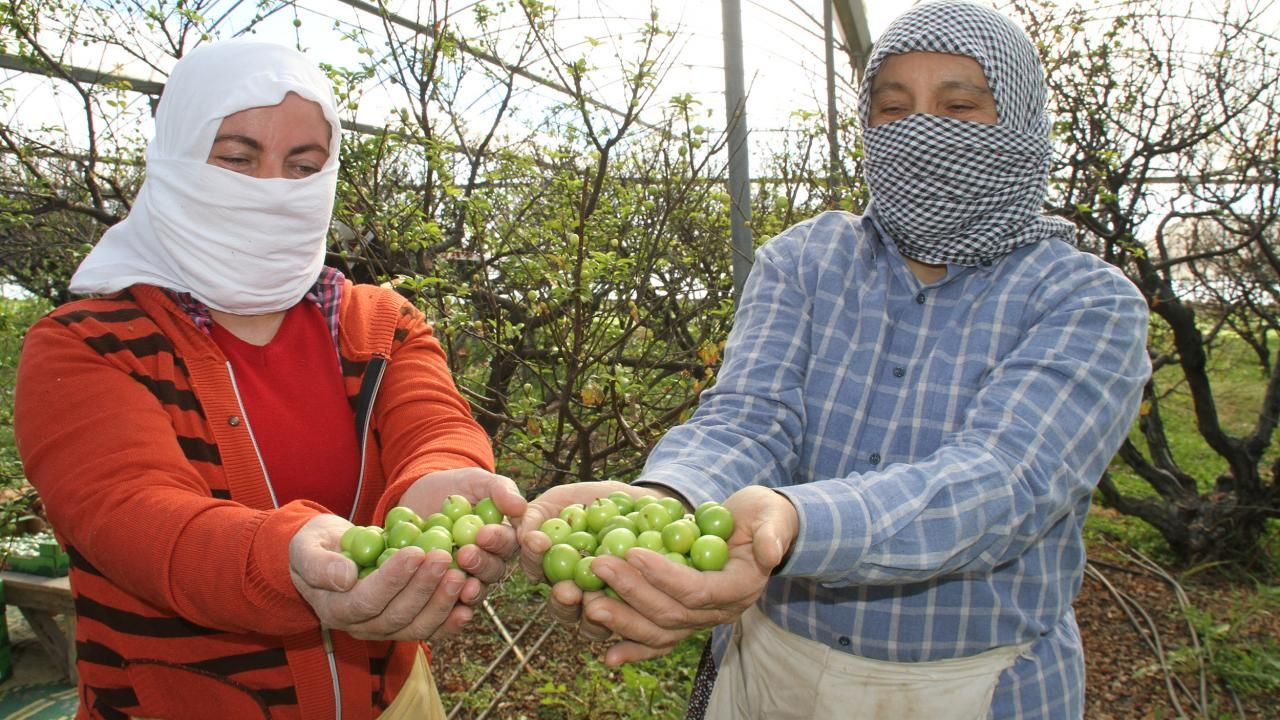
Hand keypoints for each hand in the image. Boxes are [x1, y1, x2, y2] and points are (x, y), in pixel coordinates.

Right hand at [289, 513, 470, 640]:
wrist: (330, 554)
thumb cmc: (315, 547)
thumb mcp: (306, 549)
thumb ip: (320, 565)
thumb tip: (345, 578)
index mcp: (336, 609)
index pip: (367, 600)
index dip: (393, 579)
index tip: (415, 553)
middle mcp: (362, 626)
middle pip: (397, 616)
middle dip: (424, 588)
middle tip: (445, 558)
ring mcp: (386, 629)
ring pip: (417, 626)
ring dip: (442, 602)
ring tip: (461, 575)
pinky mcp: (406, 623)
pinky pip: (431, 628)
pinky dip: (451, 620)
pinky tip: (469, 604)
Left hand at [398, 467, 526, 605]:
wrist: (417, 496)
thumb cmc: (454, 487)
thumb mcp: (476, 481)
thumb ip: (500, 489)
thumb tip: (520, 506)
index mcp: (503, 538)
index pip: (508, 543)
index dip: (498, 541)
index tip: (483, 534)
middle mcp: (489, 562)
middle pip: (494, 571)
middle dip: (481, 564)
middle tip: (464, 554)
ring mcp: (466, 577)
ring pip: (474, 590)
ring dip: (466, 586)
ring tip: (451, 575)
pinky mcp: (442, 588)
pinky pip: (448, 601)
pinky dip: (445, 601)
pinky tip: (435, 595)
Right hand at [517, 481, 656, 637]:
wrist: (638, 504)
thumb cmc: (591, 501)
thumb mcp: (560, 500)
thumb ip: (536, 515)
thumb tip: (524, 534)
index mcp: (549, 569)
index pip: (535, 568)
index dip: (534, 558)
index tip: (539, 542)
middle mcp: (572, 592)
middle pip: (561, 607)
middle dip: (562, 600)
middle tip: (568, 591)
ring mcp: (602, 603)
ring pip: (592, 624)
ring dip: (592, 616)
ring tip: (598, 602)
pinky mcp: (633, 608)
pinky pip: (630, 620)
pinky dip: (629, 615)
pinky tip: (633, 600)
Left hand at [579, 485, 797, 665]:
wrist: (758, 532)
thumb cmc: (763, 518)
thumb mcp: (772, 516)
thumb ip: (772, 533)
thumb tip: (768, 552)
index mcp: (739, 588)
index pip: (697, 590)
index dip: (664, 575)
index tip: (633, 551)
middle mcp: (719, 612)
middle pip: (671, 613)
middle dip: (632, 592)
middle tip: (598, 567)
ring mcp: (700, 619)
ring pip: (659, 631)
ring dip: (622, 620)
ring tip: (588, 604)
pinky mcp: (684, 617)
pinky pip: (657, 641)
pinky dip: (633, 649)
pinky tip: (607, 656)